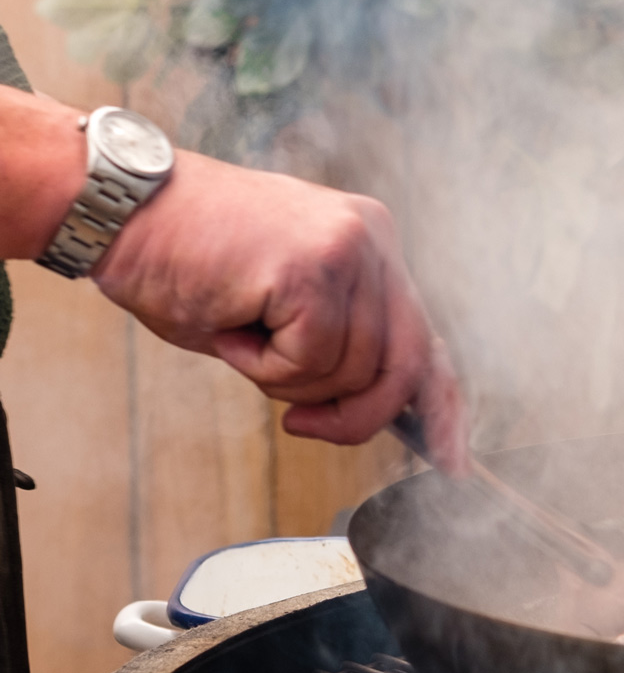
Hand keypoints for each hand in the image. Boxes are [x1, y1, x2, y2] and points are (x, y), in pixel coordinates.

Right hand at [93, 150, 468, 471]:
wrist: (123, 213)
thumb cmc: (189, 262)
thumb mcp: (283, 304)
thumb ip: (340, 339)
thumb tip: (379, 403)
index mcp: (372, 244)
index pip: (426, 338)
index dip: (442, 407)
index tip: (452, 459)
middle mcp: (372, 239)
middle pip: (403, 366)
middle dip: (357, 416)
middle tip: (301, 424)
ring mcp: (347, 250)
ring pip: (350, 372)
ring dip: (286, 379)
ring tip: (243, 331)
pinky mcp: (312, 269)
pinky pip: (308, 362)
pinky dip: (263, 367)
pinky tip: (233, 325)